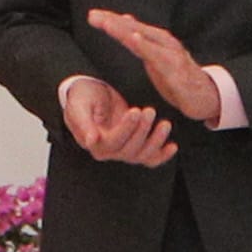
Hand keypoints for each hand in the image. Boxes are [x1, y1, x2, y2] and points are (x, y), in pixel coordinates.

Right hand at [57, 73, 177, 165]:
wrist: (90, 93)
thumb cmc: (83, 98)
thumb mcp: (78, 107)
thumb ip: (82, 123)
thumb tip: (91, 141)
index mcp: (92, 143)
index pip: (113, 142)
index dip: (126, 129)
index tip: (135, 111)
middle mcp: (107, 151)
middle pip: (130, 150)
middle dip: (142, 130)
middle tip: (149, 110)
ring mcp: (122, 150)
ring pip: (142, 155)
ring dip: (156, 141)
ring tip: (164, 124)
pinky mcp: (134, 146)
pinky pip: (150, 158)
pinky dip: (162, 155)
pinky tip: (172, 146)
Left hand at [85, 8, 218, 119]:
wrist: (206, 96)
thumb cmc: (179, 77)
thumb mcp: (155, 58)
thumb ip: (140, 41)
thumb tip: (125, 22)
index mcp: (157, 41)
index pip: (131, 28)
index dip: (112, 21)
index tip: (92, 15)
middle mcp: (164, 43)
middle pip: (135, 29)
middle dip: (113, 22)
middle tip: (93, 16)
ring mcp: (171, 53)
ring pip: (144, 39)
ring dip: (125, 30)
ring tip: (108, 23)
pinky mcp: (176, 68)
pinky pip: (158, 55)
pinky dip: (146, 45)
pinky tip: (134, 38)